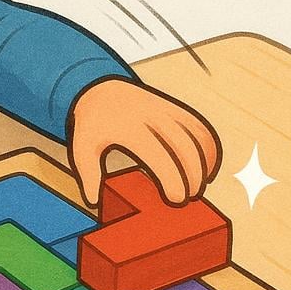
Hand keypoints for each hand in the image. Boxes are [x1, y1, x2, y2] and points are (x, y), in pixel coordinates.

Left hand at [68, 78, 220, 206]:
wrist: (99, 88)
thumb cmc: (93, 124)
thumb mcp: (82, 147)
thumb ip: (87, 174)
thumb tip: (94, 201)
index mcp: (129, 128)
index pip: (158, 155)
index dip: (172, 178)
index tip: (178, 198)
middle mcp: (150, 116)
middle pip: (183, 146)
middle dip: (193, 174)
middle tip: (191, 197)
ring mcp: (164, 109)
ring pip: (195, 134)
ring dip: (204, 161)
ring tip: (201, 185)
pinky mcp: (173, 106)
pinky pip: (198, 124)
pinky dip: (208, 145)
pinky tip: (208, 165)